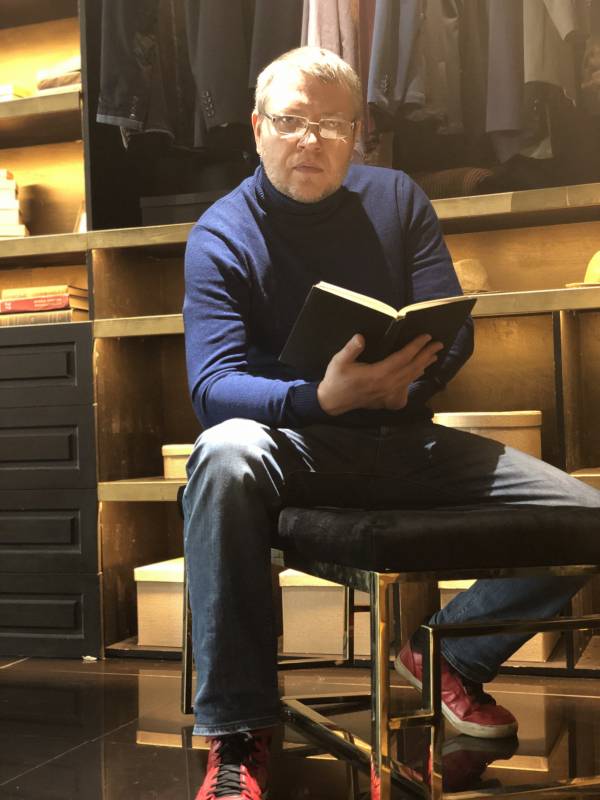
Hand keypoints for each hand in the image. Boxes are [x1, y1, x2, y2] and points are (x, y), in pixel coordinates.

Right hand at [317, 333, 443, 415]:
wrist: (332, 402)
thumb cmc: (336, 379)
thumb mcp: (339, 361)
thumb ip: (351, 349)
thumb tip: (361, 337)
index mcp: (378, 374)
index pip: (403, 358)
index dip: (416, 346)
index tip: (426, 337)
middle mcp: (387, 385)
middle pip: (412, 368)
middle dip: (426, 355)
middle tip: (438, 344)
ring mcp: (388, 394)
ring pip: (410, 378)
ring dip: (423, 366)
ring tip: (433, 357)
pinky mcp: (386, 400)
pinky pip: (404, 390)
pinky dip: (413, 381)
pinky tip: (417, 374)